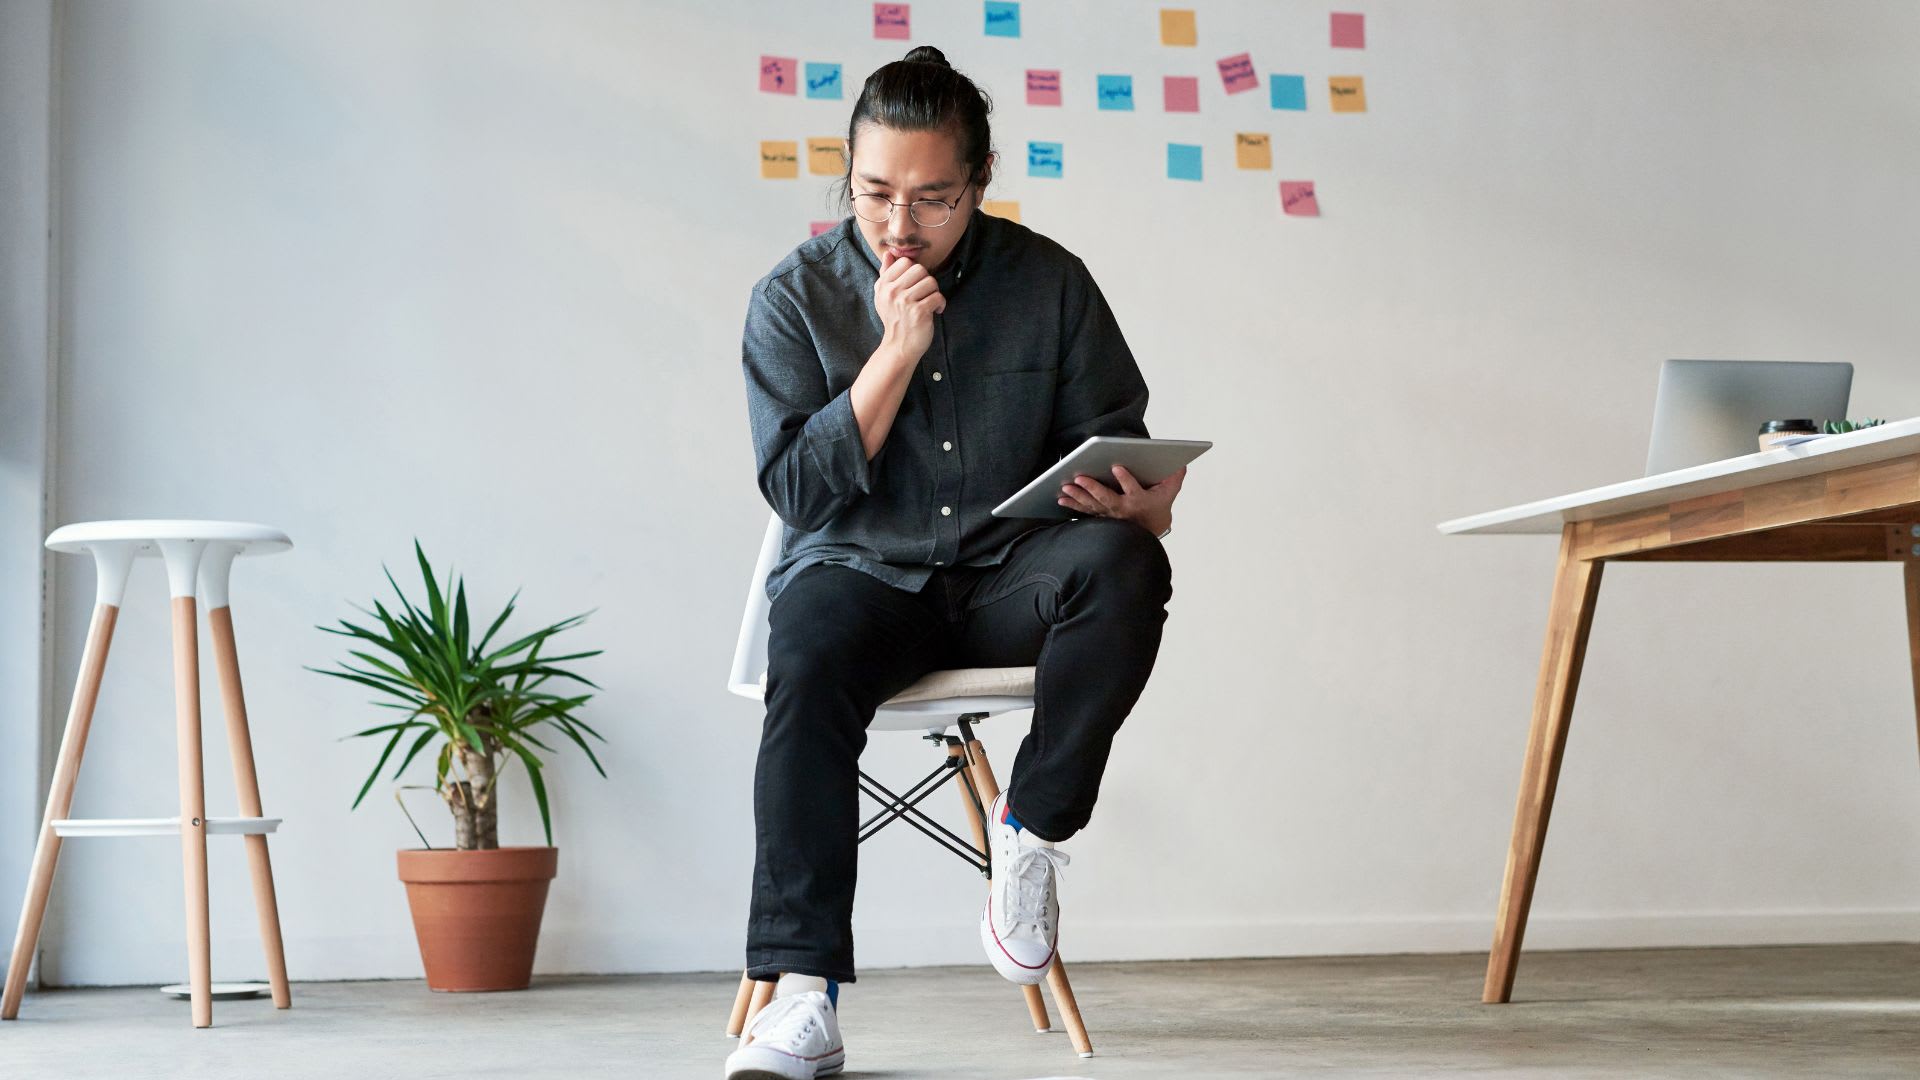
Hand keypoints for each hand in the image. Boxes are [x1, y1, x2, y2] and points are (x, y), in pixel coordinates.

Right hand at [874, 250, 944, 362]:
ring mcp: (905, 302)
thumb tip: (888, 253)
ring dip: (934, 292)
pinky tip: (936, 311)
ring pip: (931, 281)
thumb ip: (886, 273)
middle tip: (925, 294)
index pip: (905, 262)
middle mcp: (892, 292)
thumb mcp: (883, 296)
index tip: (915, 285)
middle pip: (920, 269)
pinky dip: (941, 304)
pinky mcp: (919, 312)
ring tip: (930, 302)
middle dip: (926, 280)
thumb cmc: (894, 319)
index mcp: (883, 286)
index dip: (915, 271)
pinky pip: (937, 296)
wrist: (899, 347)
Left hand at [1059, 465, 1184, 535]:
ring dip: (1078, 496)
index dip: (1125, 479)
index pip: (1133, 489)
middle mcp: (1123, 509)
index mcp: (1140, 500)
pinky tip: (1061, 497)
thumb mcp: (1169, 493)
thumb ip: (1173, 478)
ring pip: (1093, 505)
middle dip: (1093, 488)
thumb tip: (1181, 463)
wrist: (1149, 532)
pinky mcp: (1101, 517)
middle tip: (1080, 477)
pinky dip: (1073, 505)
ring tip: (1066, 486)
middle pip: (1107, 498)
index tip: (1117, 467)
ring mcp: (1110, 515)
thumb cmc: (1156, 508)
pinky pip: (1084, 511)